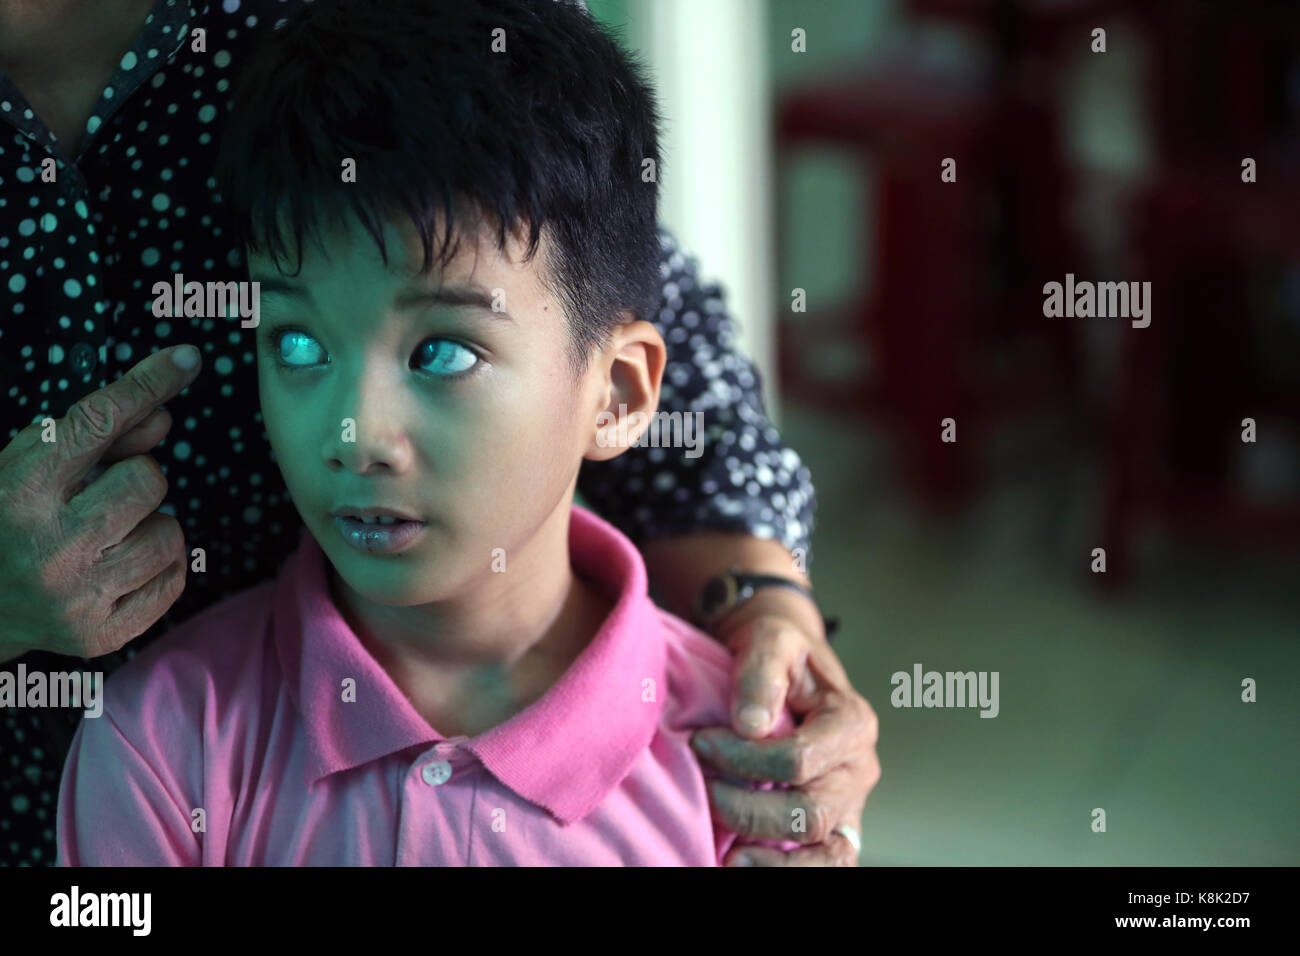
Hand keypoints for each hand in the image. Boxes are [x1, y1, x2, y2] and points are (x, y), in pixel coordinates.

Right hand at [0, 344, 202, 663]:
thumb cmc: (2, 523)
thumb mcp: (26, 467)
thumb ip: (96, 439)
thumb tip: (163, 418)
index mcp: (17, 491)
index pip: (97, 423)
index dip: (146, 384)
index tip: (186, 358)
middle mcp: (48, 544)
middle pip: (147, 479)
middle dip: (135, 478)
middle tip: (99, 496)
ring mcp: (77, 595)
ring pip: (170, 531)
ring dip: (148, 524)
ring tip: (106, 534)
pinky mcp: (100, 634)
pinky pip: (174, 578)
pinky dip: (158, 564)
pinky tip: (119, 565)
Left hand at [692, 592, 880, 865]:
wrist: (786, 666)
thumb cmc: (780, 654)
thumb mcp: (772, 640)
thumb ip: (762, 674)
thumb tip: (750, 723)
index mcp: (852, 723)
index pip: (799, 759)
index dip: (744, 758)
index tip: (701, 742)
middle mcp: (858, 770)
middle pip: (809, 813)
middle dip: (748, 809)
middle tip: (706, 789)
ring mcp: (848, 804)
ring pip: (826, 854)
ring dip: (773, 861)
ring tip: (729, 858)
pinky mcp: (832, 827)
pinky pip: (825, 864)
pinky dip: (786, 869)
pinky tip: (744, 862)